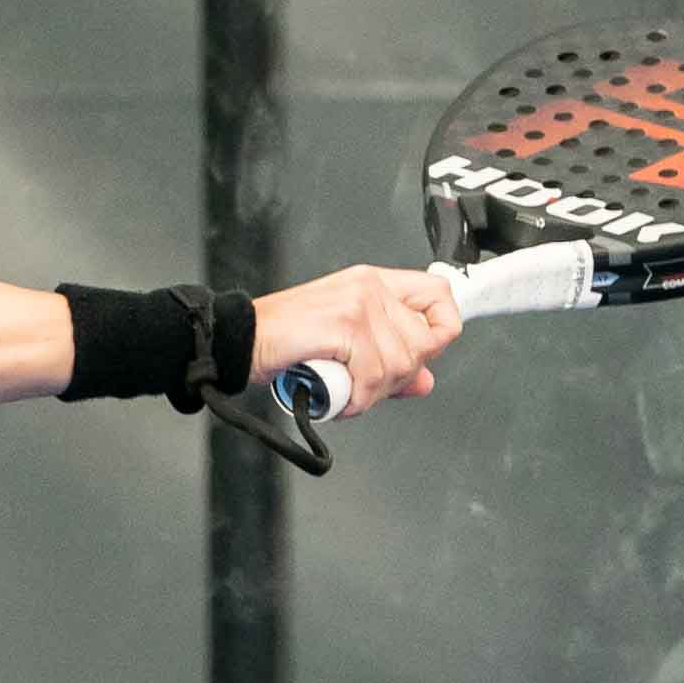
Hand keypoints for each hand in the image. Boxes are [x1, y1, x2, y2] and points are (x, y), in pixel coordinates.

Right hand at [251, 264, 461, 415]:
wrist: (242, 340)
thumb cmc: (285, 341)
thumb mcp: (346, 349)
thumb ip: (390, 361)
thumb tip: (423, 380)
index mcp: (373, 284)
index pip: (439, 296)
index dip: (441, 331)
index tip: (423, 356)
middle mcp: (370, 287)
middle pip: (424, 342)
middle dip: (398, 378)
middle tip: (367, 386)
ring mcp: (359, 303)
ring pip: (400, 364)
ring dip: (373, 394)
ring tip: (346, 392)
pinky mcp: (345, 324)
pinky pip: (373, 375)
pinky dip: (357, 398)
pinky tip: (339, 397)